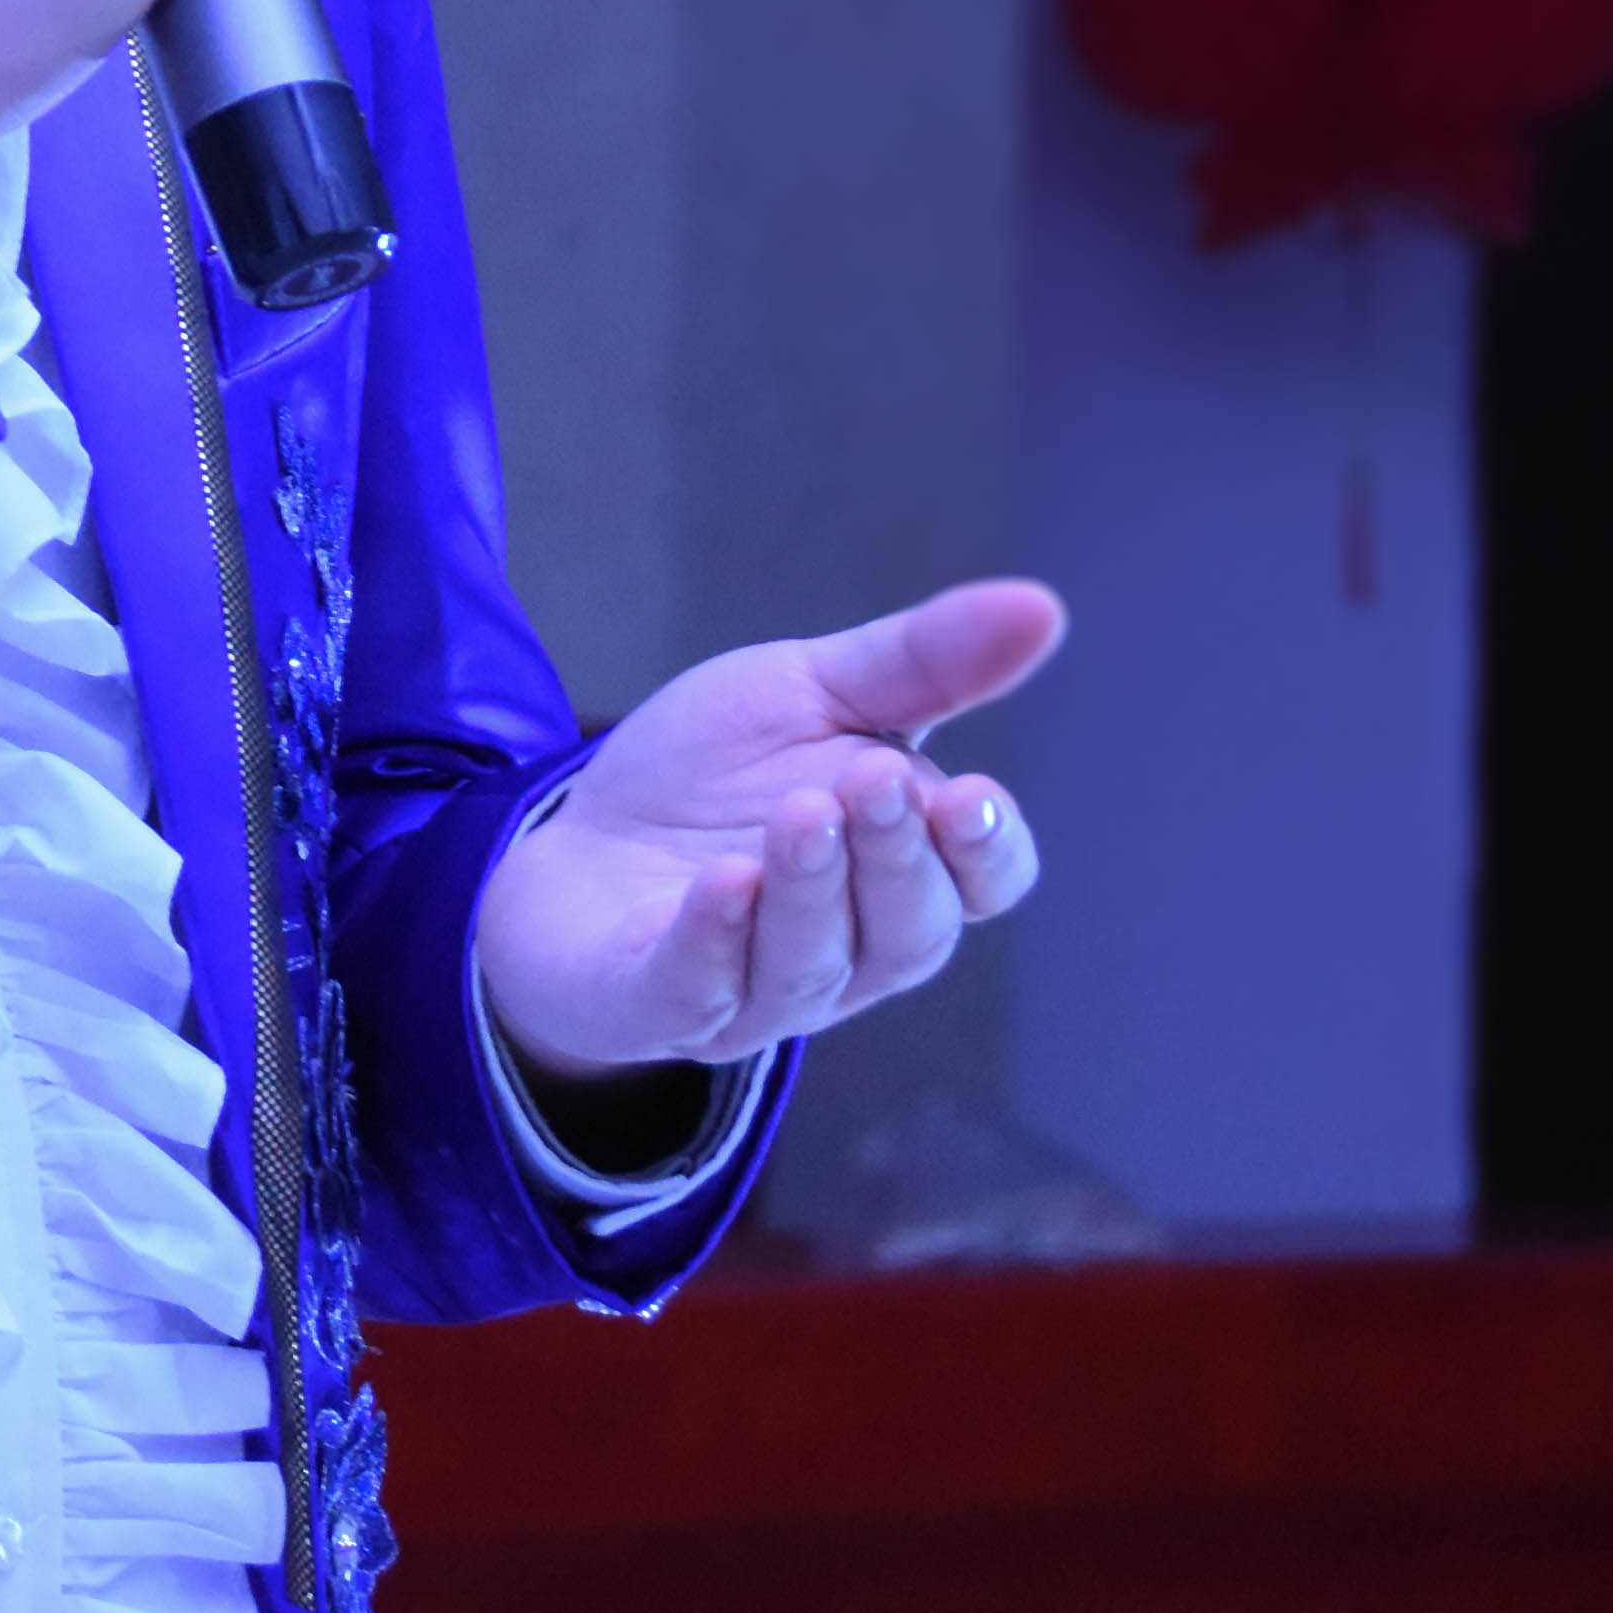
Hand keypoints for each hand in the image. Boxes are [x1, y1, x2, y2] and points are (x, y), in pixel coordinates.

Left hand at [472, 580, 1064, 1078]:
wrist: (569, 842)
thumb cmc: (711, 778)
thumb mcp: (811, 693)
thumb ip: (921, 662)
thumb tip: (1043, 607)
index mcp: (900, 875)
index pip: (981, 886)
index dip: (988, 852)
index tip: (972, 797)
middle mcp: (847, 953)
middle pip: (907, 933)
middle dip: (896, 859)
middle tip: (871, 780)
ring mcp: (753, 993)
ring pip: (811, 967)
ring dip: (812, 892)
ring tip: (801, 814)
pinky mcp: (656, 1005)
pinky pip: (698, 989)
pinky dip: (716, 938)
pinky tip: (725, 881)